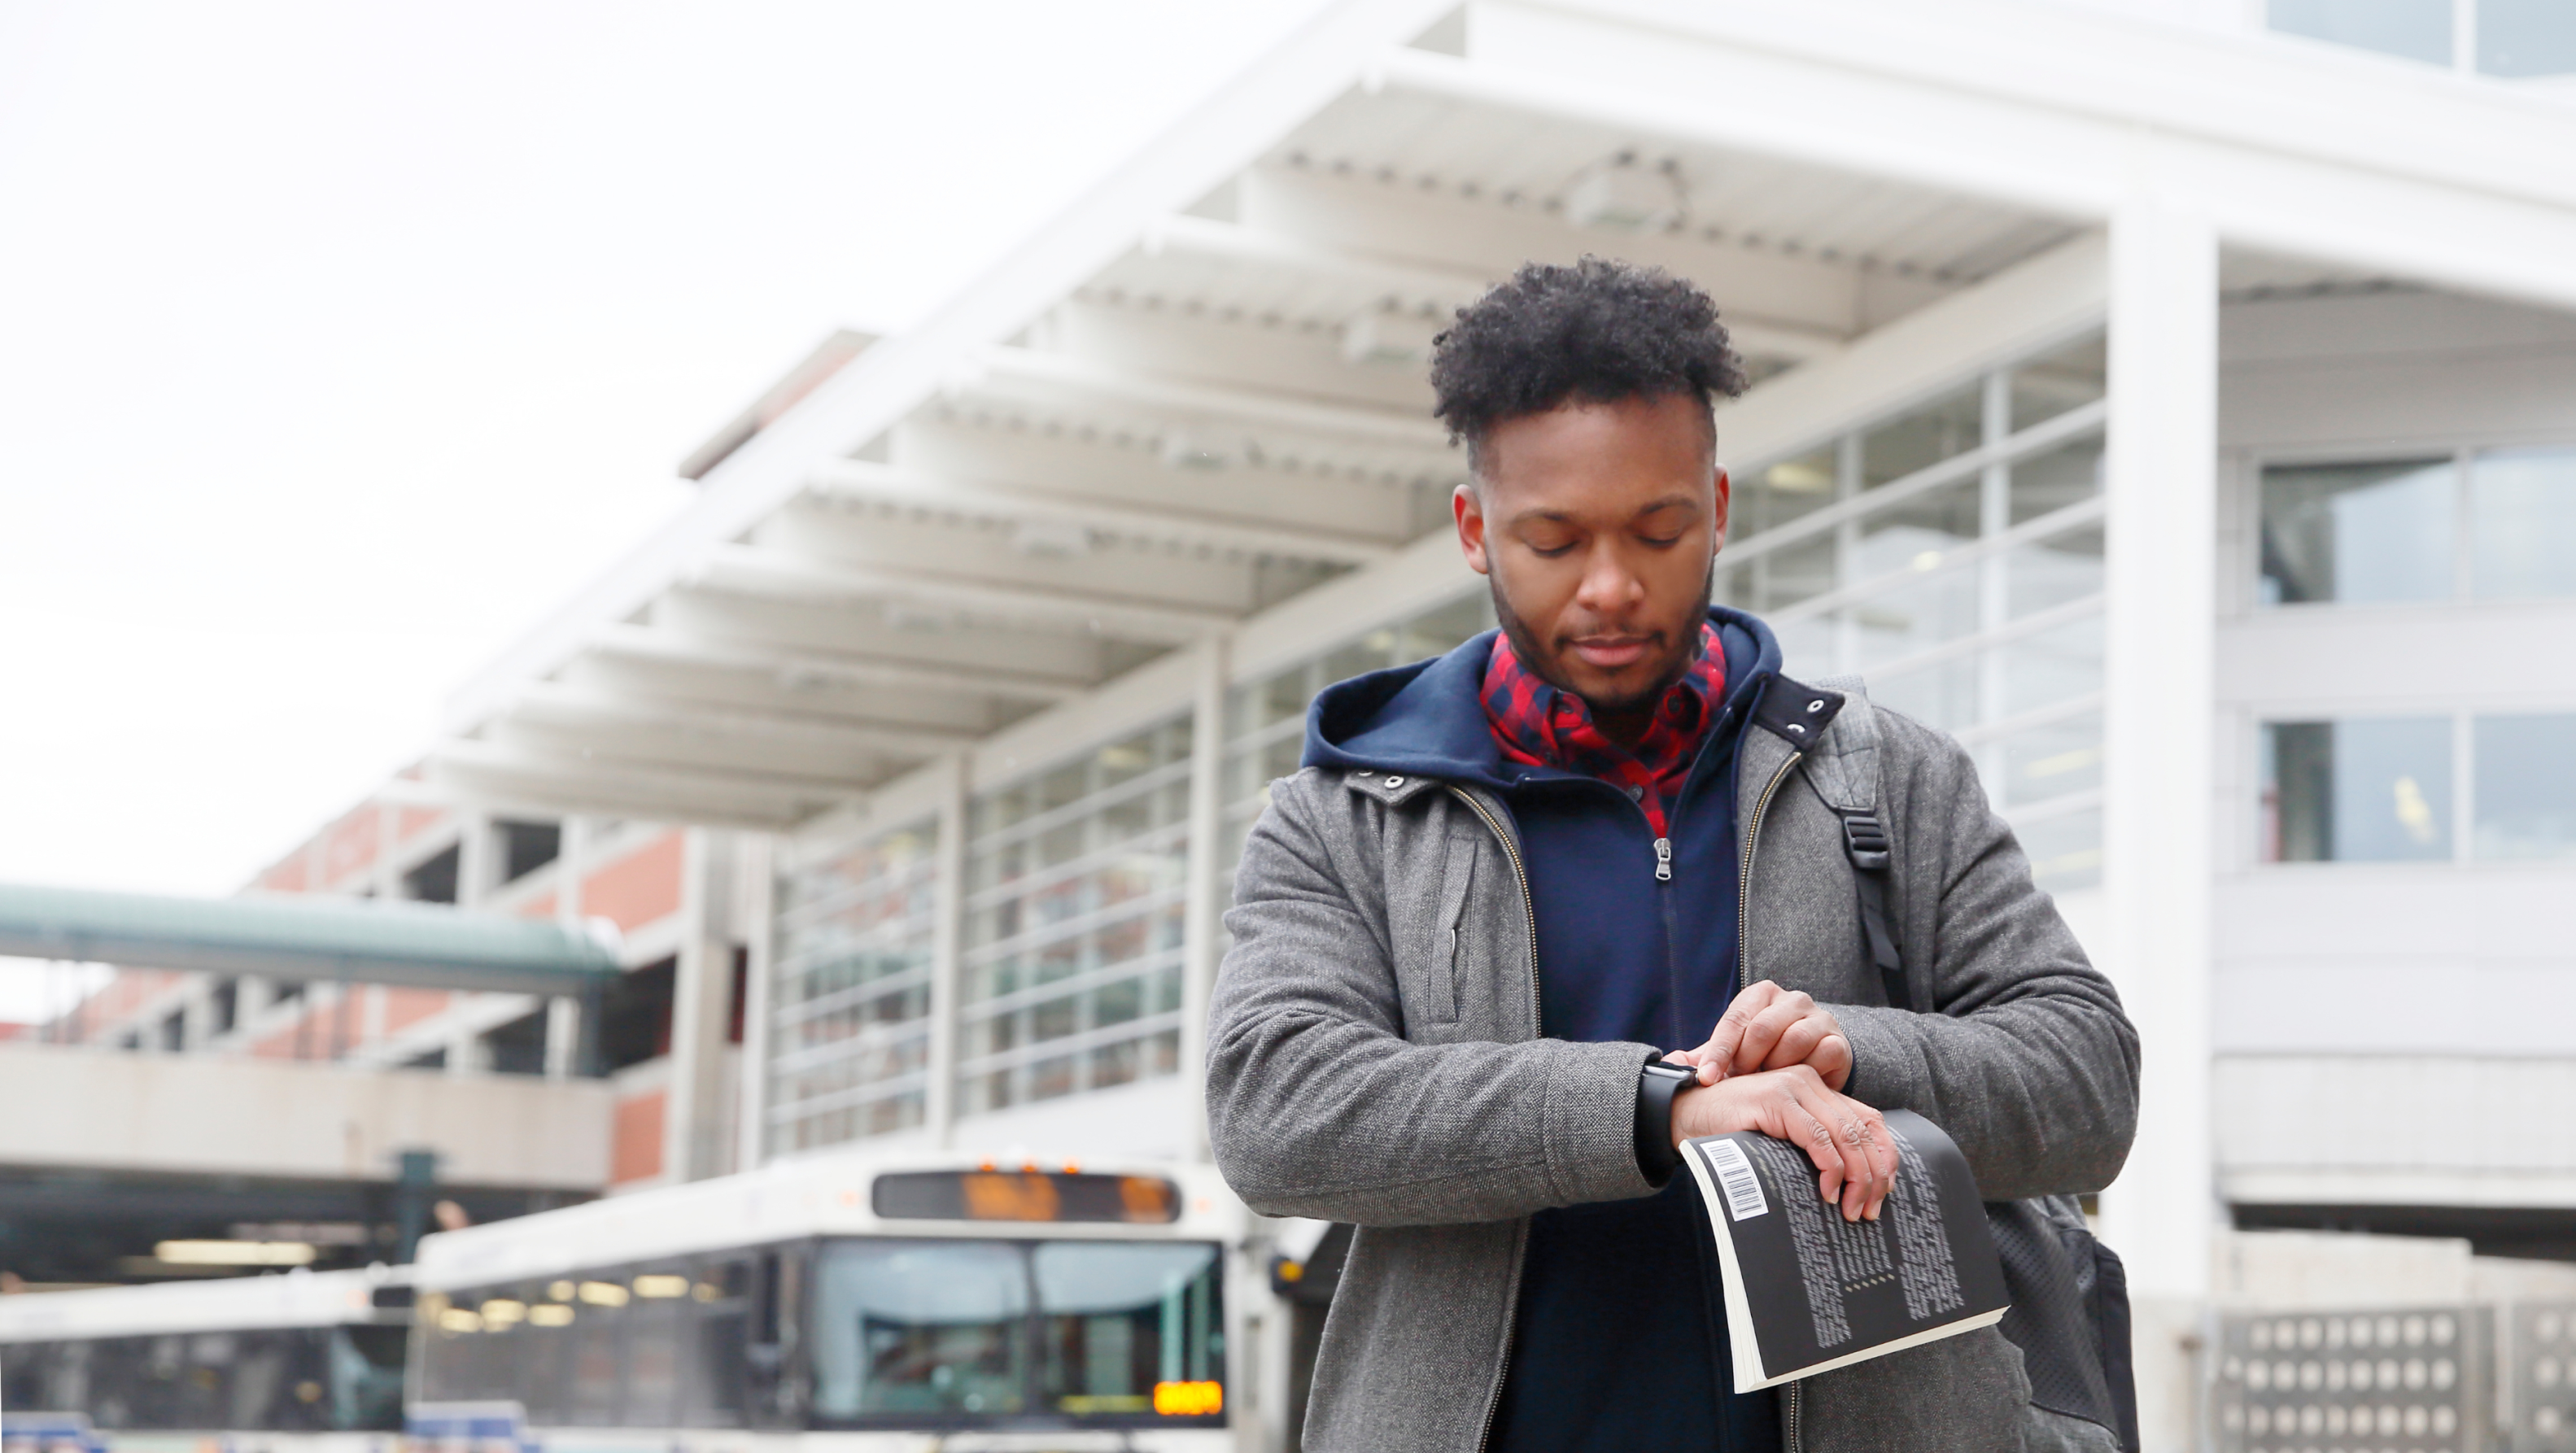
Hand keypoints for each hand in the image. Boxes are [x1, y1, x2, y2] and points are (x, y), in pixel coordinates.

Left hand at [1664, 980, 1851, 1090]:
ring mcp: (1819, 1018)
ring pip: (1793, 1040)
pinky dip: (1805, 1073)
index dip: (1718, 1052)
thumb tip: (1669, 1063)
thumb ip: (1706, 1057)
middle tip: (1739, 1083)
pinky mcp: (1838, 1041)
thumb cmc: (1764, 1058)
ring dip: (1776, 1068)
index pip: (1735, 1020)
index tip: (1706, 1079)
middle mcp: (1791, 1000)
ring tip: (1766, 1085)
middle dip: (1747, 1060)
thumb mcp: (1734, 1053)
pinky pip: (1821, 1055)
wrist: (1811, 1065)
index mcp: (1760, 995)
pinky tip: (1794, 1086)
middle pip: (1763, 1028)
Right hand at [1670, 1065, 1893, 1221]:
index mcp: (1817, 1088)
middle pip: (1863, 1131)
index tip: (1885, 1191)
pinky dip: (1829, 1168)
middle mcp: (1809, 1082)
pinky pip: (1816, 1138)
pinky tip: (1827, 1191)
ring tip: (1850, 1209)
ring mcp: (1792, 1087)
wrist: (1685, 1113)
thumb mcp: (1782, 1136)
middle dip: (1873, 1175)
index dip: (1885, 1156)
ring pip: (1845, 1136)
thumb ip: (1813, 1144)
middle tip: (1869, 1210)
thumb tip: (1856, 1184)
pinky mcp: (1775, 1100)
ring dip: (1855, 1178)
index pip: (1870, 1120)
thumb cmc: (1732, 1131)